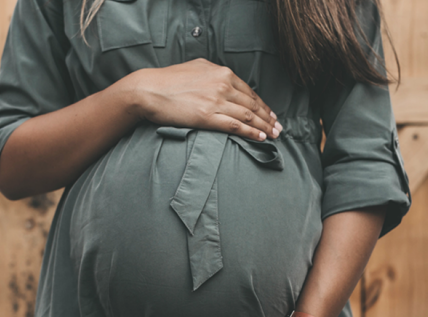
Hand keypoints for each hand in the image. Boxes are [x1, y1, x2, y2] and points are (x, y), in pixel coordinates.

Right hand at [126, 58, 282, 140]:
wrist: (148, 90)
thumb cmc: (168, 80)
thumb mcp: (195, 68)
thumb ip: (213, 74)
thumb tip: (223, 79)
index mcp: (221, 73)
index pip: (249, 91)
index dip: (262, 104)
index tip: (270, 114)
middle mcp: (222, 85)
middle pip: (252, 104)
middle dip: (268, 117)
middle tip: (279, 127)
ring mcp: (216, 101)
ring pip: (248, 115)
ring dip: (264, 126)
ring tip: (274, 135)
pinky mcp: (207, 116)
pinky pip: (235, 126)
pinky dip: (251, 132)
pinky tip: (260, 137)